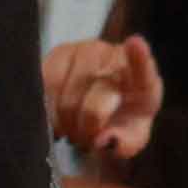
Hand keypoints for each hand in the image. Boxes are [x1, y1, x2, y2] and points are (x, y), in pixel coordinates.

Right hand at [47, 35, 161, 162]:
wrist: (102, 106)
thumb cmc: (121, 120)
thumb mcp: (131, 137)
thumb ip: (126, 143)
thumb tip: (103, 140)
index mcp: (143, 79)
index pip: (142, 67)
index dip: (138, 56)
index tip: (135, 44)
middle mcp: (114, 58)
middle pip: (94, 106)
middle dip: (87, 131)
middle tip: (87, 139)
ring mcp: (86, 51)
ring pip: (66, 102)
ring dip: (66, 125)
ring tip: (74, 128)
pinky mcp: (59, 53)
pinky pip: (44, 90)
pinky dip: (49, 112)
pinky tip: (58, 116)